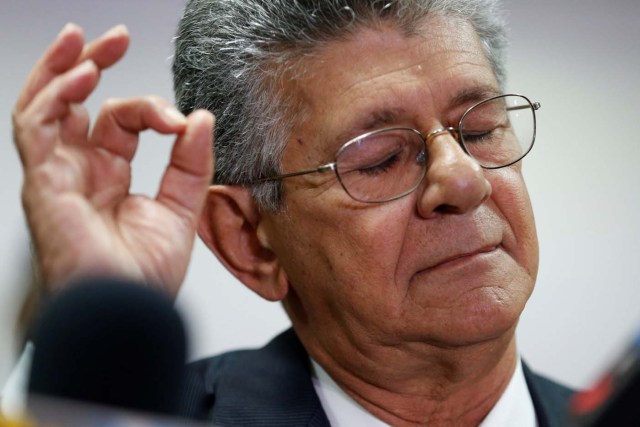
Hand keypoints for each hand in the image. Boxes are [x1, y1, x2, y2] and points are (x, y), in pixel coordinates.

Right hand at [12, 24, 214, 297]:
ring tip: (87, 42)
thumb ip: (191, 164)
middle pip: (74, 105)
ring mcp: (57, 176)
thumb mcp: (181, 211)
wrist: (126, 316)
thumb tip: (201, 119)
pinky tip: (81, 75)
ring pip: (44, 107)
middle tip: (113, 39)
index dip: (151, 110)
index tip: (181, 120)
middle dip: (90, 65)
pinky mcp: (43, 184)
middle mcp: (80, 172)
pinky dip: (54, 97)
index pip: (121, 123)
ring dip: (63, 70)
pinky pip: (36, 128)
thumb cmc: (144, 278)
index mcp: (111, 177)